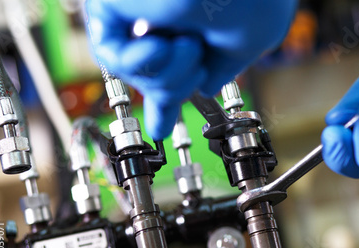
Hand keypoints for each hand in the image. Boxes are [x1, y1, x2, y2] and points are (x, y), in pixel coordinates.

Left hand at [85, 0, 295, 139]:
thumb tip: (206, 85)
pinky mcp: (112, 4)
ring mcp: (139, 11)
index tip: (162, 125)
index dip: (167, 100)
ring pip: (136, 74)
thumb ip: (220, 68)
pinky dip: (147, 62)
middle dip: (174, 89)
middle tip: (195, 76)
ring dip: (168, 75)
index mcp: (195, 22)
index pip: (174, 68)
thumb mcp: (246, 45)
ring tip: (190, 46)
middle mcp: (165, 15)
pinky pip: (115, 58)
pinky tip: (168, 43)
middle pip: (154, 79)